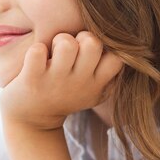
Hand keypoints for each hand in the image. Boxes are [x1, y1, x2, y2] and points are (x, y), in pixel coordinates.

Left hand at [0, 31, 123, 131]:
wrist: (32, 122)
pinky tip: (35, 59)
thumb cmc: (64, 96)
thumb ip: (107, 74)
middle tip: (70, 49)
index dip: (107, 46)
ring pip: (66, 43)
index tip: (92, 52)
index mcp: (95, 83)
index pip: (117, 58)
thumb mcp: (91, 92)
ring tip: (53, 52)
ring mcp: (55, 81)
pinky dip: (36, 50)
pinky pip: (37, 51)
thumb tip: (127, 51)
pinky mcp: (32, 80)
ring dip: (59, 40)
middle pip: (93, 43)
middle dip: (81, 37)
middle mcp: (78, 83)